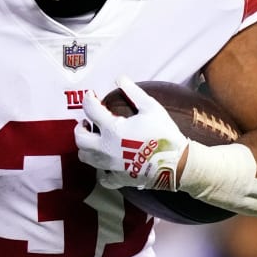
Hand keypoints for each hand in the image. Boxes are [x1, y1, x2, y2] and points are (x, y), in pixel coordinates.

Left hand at [75, 76, 190, 190]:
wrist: (176, 163)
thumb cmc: (163, 134)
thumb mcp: (151, 108)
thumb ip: (133, 92)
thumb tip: (120, 78)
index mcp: (112, 129)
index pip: (90, 110)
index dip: (88, 100)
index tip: (91, 96)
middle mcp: (106, 148)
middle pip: (80, 138)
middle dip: (81, 128)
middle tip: (88, 122)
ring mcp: (110, 165)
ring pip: (85, 157)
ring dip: (86, 147)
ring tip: (94, 140)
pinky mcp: (118, 178)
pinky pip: (102, 177)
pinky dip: (101, 170)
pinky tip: (107, 163)